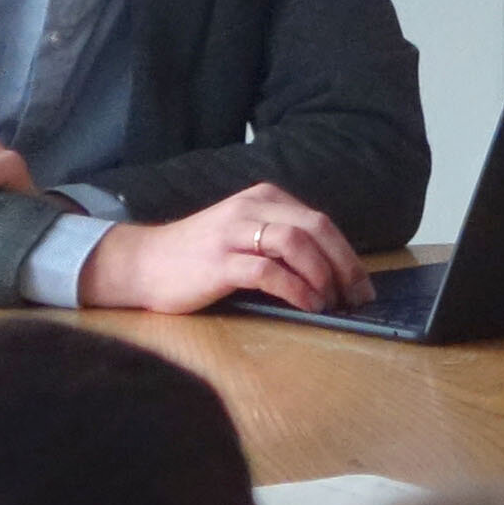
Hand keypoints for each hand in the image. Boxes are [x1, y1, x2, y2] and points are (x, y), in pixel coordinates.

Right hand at [82, 183, 374, 316]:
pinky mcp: (219, 262)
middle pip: (315, 229)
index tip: (361, 283)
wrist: (142, 264)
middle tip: (358, 296)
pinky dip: (296, 289)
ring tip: (333, 301)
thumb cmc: (197, 256)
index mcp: (262, 199)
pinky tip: (308, 305)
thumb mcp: (243, 233)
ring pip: (296, 244)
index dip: (346, 253)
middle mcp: (250, 209)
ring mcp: (233, 233)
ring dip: (323, 275)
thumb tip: (330, 271)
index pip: (319, 221)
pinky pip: (269, 271)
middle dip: (344, 264)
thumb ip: (279, 240)